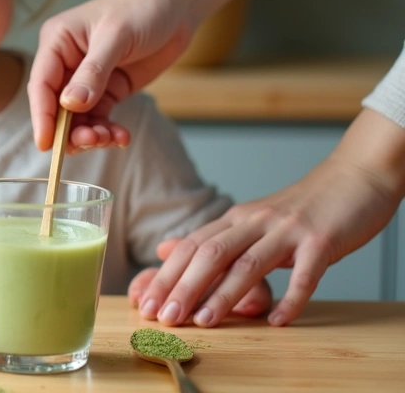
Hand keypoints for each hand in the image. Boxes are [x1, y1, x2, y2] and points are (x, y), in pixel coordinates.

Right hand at [28, 0, 191, 151]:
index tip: (47, 145)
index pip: (41, 84)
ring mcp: (87, 77)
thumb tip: (70, 105)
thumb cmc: (143, 8)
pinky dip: (108, 130)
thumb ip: (93, 72)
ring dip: (91, 133)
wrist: (177, 4)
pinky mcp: (108, 88)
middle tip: (92, 141)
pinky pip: (100, 117)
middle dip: (70, 129)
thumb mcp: (116, 36)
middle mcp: (66, 61)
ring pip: (77, 117)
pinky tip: (121, 136)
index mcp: (57, 41)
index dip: (42, 116)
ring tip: (112, 138)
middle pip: (57, 106)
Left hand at [136, 110, 404, 326]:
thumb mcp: (252, 219)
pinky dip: (291, 299)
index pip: (191, 248)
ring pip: (249, 263)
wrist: (355, 178)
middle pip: (210, 254)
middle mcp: (255, 222)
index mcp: (235, 219)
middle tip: (164, 317)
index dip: (166, 276)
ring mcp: (288, 230)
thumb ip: (213, 238)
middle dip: (183, 287)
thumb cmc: (303, 208)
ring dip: (223, 295)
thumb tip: (165, 251)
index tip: (145, 304)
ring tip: (204, 322)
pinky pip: (305, 273)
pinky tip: (277, 321)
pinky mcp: (322, 240)